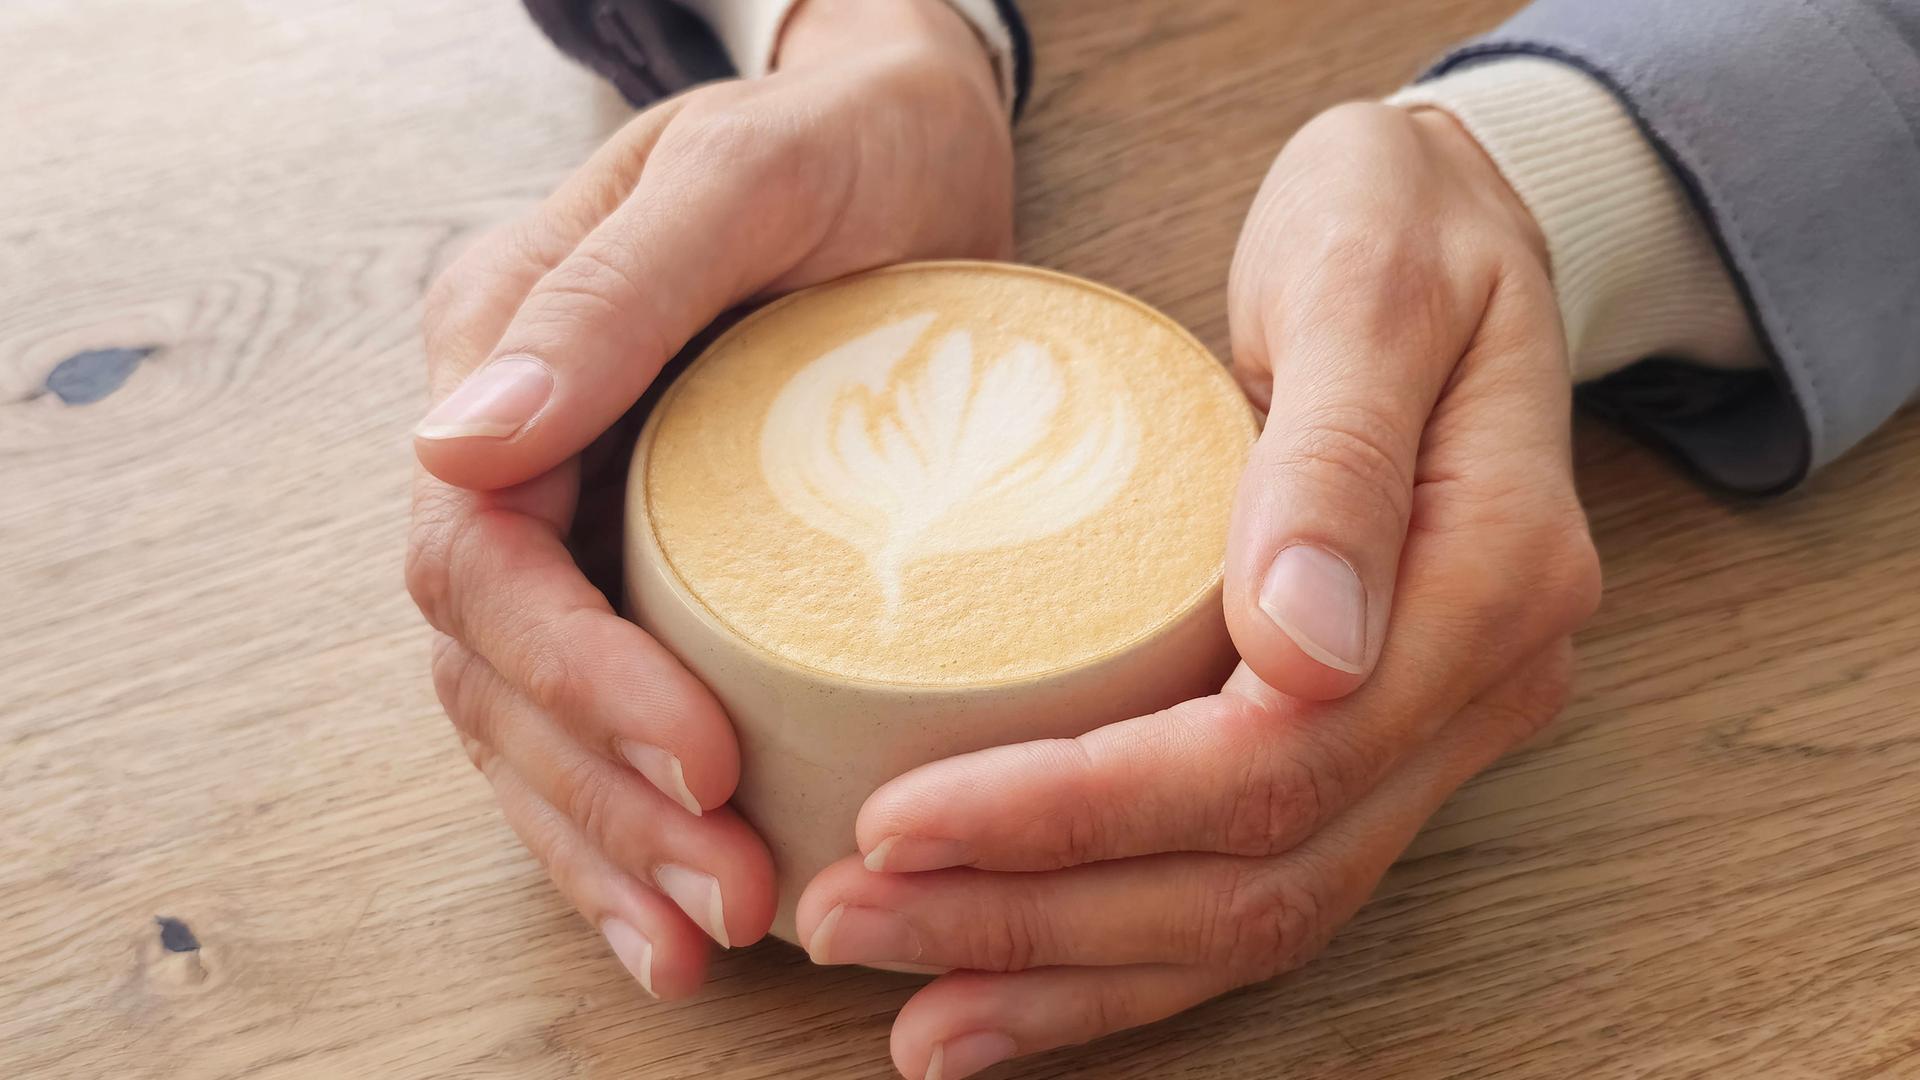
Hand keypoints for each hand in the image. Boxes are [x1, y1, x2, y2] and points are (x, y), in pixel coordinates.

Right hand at [406, 0, 1011, 998]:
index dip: (574, 680)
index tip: (699, 760)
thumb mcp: (741, 181)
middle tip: (732, 897)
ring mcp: (581, 515)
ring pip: (534, 722)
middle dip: (603, 801)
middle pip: (497, 671)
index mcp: (503, 356)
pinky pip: (601, 714)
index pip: (481, 560)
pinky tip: (680, 909)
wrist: (909, 136)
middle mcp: (522, 454)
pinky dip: (629, 823)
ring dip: (608, 846)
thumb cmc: (841, 140)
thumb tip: (455, 447)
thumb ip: (608, 297)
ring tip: (706, 942)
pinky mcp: (657, 565)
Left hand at [792, 103, 1600, 1076]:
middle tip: (855, 921)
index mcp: (1489, 582)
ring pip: (1255, 918)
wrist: (1459, 223)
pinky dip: (1124, 953)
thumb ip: (1338, 453)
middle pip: (1255, 876)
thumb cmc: (1395, 220)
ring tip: (914, 1007)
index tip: (903, 817)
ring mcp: (1428, 729)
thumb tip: (1305, 645)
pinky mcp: (1366, 736)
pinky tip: (1010, 982)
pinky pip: (1254, 882)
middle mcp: (1472, 690)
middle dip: (1041, 921)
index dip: (1081, 814)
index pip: (1273, 759)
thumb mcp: (1368, 277)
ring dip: (1071, 973)